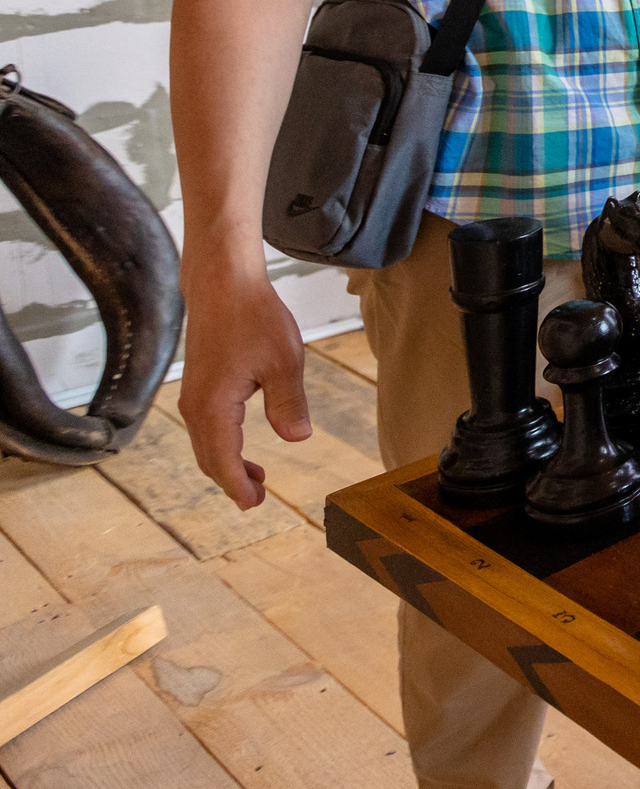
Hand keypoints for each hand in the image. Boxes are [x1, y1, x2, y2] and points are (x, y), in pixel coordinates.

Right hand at [176, 247, 309, 509]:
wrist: (223, 284)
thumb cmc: (254, 318)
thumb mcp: (284, 362)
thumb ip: (289, 404)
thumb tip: (297, 439)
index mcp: (215, 407)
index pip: (223, 460)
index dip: (238, 485)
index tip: (254, 504)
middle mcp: (196, 407)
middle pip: (210, 458)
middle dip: (232, 481)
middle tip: (256, 500)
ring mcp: (193, 396)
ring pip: (206, 444)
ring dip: (227, 464)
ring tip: (255, 478)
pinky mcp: (198, 385)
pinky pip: (206, 427)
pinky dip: (222, 444)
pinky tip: (242, 443)